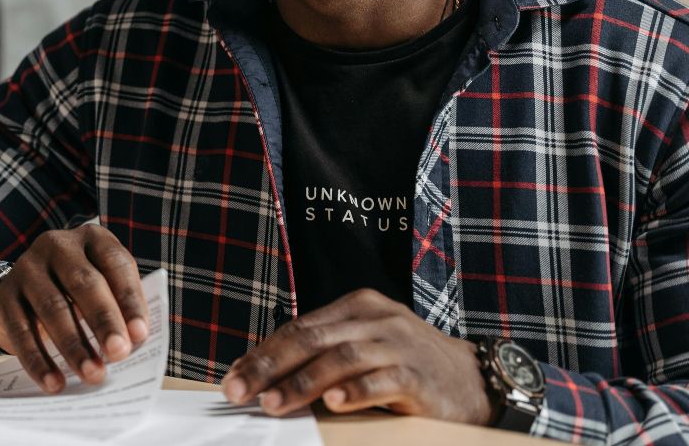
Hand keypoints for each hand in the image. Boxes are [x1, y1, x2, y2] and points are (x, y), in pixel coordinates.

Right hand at [0, 224, 148, 392]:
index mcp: (92, 239)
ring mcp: (27, 268)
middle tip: (118, 353)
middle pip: (83, 282)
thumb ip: (120, 308)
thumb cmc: (79, 292)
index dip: (129, 299)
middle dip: (103, 321)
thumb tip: (133, 344)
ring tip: (92, 374)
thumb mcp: (103, 287)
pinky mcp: (5, 295)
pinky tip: (54, 382)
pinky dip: (38, 360)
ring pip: (52, 307)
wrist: (25, 291)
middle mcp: (57, 245)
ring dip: (74, 345)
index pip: (115, 264)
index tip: (140, 335)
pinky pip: (21, 330)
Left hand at [220, 288, 490, 423]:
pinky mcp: (421, 375)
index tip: (233, 376)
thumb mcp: (366, 348)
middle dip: (269, 366)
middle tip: (239, 391)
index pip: (299, 327)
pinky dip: (356, 391)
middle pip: (312, 339)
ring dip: (302, 383)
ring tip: (273, 403)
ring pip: (341, 358)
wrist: (476, 380)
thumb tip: (265, 378)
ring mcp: (400, 344)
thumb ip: (324, 355)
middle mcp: (377, 319)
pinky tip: (333, 404)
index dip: (263, 352)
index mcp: (358, 307)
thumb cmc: (409, 365)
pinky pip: (383, 381)